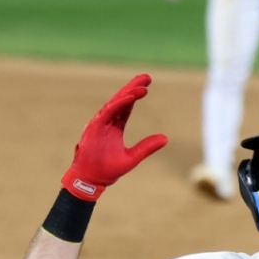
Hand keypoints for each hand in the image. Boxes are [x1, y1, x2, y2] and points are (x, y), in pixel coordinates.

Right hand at [62, 74, 168, 200]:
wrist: (92, 181)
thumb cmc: (108, 170)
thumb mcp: (132, 157)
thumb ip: (147, 147)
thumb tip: (166, 138)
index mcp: (115, 127)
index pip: (127, 106)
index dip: (136, 95)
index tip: (147, 84)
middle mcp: (107, 122)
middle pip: (121, 100)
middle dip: (133, 87)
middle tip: (147, 77)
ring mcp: (100, 124)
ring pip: (115, 103)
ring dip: (128, 93)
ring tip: (141, 86)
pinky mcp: (94, 128)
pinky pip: (107, 112)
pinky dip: (118, 104)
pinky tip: (129, 97)